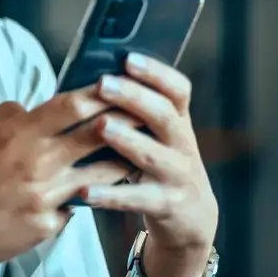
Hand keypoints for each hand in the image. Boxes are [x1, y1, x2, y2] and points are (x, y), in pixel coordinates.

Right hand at [0, 87, 132, 276]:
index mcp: (18, 135)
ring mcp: (47, 197)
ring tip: (139, 153)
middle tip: (148, 113)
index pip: (72, 105)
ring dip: (123, 162)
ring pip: (103, 175)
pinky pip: (77, 206)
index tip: (122, 86)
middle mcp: (38, 164)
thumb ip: (6, 116)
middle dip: (127, 122)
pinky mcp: (49, 225)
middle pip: (98, 136)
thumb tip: (31, 107)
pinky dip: (87, 197)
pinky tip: (100, 193)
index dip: (102, 94)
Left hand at [79, 54, 219, 276]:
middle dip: (133, 97)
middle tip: (103, 84)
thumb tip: (93, 82)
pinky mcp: (166, 205)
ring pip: (151, 155)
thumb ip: (135, 113)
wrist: (192, 218)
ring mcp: (177, 175)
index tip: (129, 58)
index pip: (177, 90)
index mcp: (178, 121)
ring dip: (126, 139)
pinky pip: (137, 199)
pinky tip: (85, 191)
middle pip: (162, 116)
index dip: (156, 73)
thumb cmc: (159, 165)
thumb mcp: (157, 136)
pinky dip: (111, 195)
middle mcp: (182, 144)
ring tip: (100, 126)